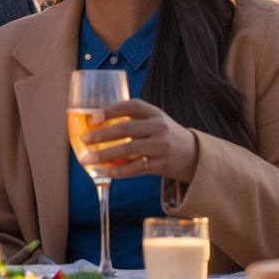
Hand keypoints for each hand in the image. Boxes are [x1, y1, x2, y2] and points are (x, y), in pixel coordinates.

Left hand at [80, 99, 198, 183]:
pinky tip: (104, 172)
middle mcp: (159, 128)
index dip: (112, 109)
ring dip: (105, 155)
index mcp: (155, 113)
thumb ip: (133, 118)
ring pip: (129, 150)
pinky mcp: (161, 165)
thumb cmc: (166, 135)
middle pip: (127, 128)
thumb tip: (97, 119)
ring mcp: (161, 147)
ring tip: (87, 159)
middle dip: (103, 134)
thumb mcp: (155, 121)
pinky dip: (118, 171)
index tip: (93, 116)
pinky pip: (135, 168)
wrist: (193, 156)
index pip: (132, 106)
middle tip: (84, 138)